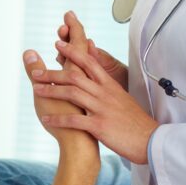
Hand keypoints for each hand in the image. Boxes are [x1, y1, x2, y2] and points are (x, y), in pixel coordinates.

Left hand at [35, 16, 158, 163]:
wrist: (150, 140)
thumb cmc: (134, 120)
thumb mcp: (122, 96)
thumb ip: (108, 83)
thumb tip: (99, 73)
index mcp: (109, 85)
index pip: (89, 62)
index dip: (72, 52)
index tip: (58, 44)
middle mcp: (104, 93)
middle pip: (75, 76)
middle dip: (53, 72)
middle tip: (36, 72)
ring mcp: (101, 109)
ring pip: (72, 94)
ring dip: (51, 91)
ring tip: (36, 90)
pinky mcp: (100, 125)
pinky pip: (74, 120)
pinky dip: (58, 119)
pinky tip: (46, 119)